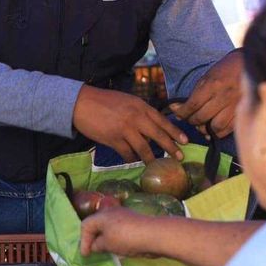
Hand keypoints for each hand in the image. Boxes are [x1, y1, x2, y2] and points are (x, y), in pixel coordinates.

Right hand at [72, 85, 187, 162]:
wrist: (81, 103)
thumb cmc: (103, 101)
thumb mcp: (126, 101)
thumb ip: (140, 112)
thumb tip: (151, 127)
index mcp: (140, 106)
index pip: (162, 120)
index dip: (174, 132)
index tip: (185, 141)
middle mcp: (136, 117)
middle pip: (158, 135)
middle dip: (171, 147)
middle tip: (180, 157)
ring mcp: (125, 129)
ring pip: (144, 148)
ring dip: (151, 158)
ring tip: (156, 164)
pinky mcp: (114, 140)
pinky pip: (127, 153)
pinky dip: (132, 159)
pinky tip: (133, 161)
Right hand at [80, 208, 158, 256]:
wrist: (153, 235)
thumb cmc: (126, 238)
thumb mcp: (107, 244)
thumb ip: (97, 245)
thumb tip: (95, 246)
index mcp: (102, 215)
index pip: (86, 225)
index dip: (83, 240)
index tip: (86, 254)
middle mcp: (111, 212)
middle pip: (97, 224)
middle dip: (93, 238)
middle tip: (92, 251)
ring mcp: (124, 216)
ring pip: (108, 227)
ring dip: (104, 239)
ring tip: (104, 251)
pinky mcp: (133, 222)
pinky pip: (118, 230)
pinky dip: (114, 238)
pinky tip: (118, 248)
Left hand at [170, 50, 242, 137]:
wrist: (249, 64)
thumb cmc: (225, 70)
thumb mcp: (208, 76)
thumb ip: (196, 93)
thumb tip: (181, 108)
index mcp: (212, 85)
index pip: (192, 104)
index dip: (182, 112)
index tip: (176, 113)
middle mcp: (223, 96)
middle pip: (202, 117)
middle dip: (191, 121)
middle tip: (189, 119)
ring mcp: (234, 106)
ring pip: (215, 126)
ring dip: (204, 129)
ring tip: (200, 126)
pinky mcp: (242, 112)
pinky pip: (228, 129)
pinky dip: (218, 132)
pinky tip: (213, 129)